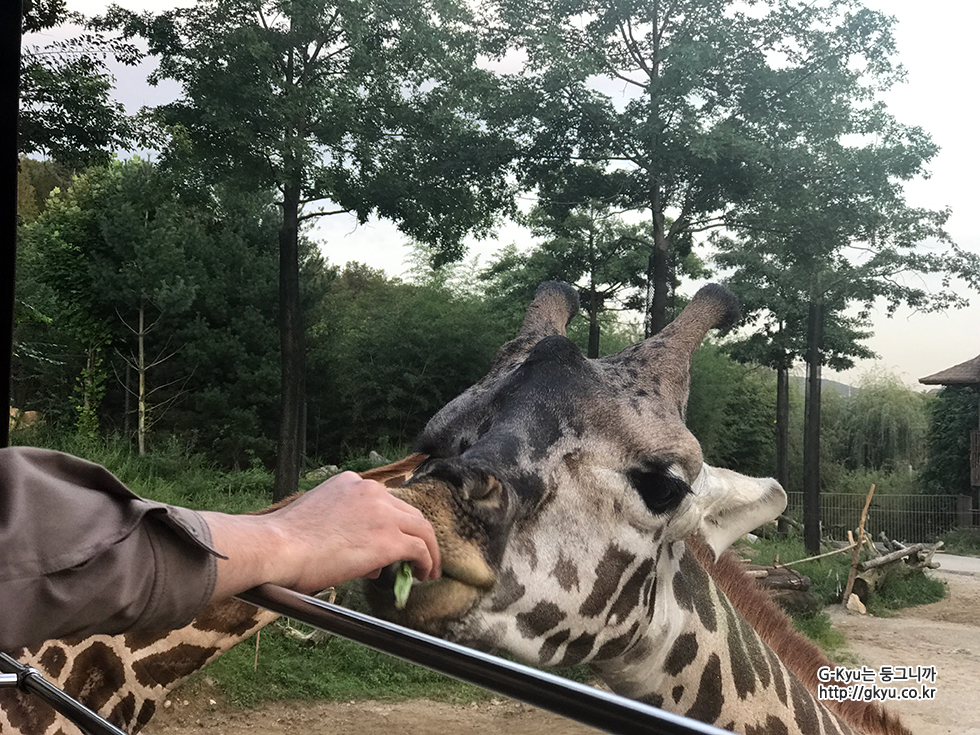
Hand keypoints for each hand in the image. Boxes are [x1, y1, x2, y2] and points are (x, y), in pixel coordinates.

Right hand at [202, 472, 440, 599]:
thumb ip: (346, 530)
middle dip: (416, 534)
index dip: (393, 523)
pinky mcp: (389, 538)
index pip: (383, 502)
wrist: (277, 547)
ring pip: (421, 528)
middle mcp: (370, 490)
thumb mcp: (319, 521)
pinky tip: (423, 575)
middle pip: (408, 512)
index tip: (395, 541)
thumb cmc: (285, 542)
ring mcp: (382, 513)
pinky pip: (420, 548)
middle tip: (418, 556)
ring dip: (428, 549)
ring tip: (427, 569)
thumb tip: (369, 559)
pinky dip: (427, 561)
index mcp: (350, 482)